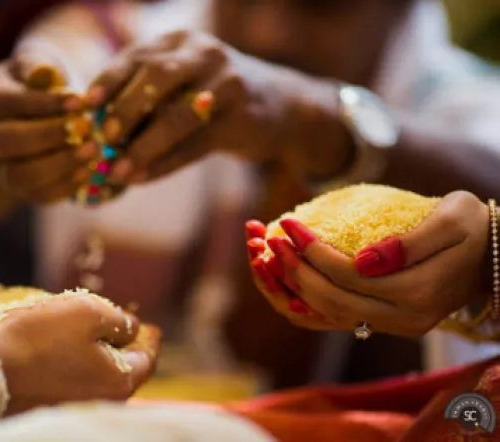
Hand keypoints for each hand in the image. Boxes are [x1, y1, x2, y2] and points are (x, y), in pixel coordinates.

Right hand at [0, 39, 96, 203]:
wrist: (17, 119)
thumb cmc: (28, 85)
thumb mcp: (28, 67)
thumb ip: (36, 66)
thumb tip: (47, 72)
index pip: (12, 103)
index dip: (48, 103)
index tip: (82, 100)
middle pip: (11, 142)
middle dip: (52, 135)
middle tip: (87, 127)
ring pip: (23, 176)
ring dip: (61, 164)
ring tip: (94, 149)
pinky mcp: (17, 190)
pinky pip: (38, 195)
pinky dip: (66, 186)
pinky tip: (89, 169)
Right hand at [0, 293, 160, 415]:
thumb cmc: (39, 338)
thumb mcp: (87, 313)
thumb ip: (118, 320)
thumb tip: (132, 327)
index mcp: (119, 383)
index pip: (147, 360)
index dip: (148, 338)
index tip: (149, 327)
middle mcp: (100, 402)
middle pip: (122, 371)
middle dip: (122, 346)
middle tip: (119, 326)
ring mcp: (73, 407)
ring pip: (95, 377)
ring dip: (96, 354)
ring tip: (86, 331)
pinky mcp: (48, 407)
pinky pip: (71, 382)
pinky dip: (73, 365)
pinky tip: (60, 348)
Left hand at [85, 30, 348, 183]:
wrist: (280, 105)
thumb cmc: (214, 96)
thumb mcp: (183, 80)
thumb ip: (146, 94)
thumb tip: (97, 128)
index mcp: (181, 41)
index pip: (136, 56)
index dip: (106, 81)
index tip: (83, 106)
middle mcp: (204, 54)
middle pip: (155, 77)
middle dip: (123, 110)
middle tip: (102, 138)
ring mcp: (227, 84)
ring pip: (177, 115)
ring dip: (144, 146)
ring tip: (118, 169)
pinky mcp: (242, 118)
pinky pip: (197, 145)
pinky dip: (166, 163)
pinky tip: (143, 178)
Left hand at [246, 191, 489, 336]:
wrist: (488, 257)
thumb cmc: (471, 228)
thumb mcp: (453, 221)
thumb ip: (410, 243)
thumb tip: (363, 261)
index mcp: (419, 293)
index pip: (349, 276)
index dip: (313, 252)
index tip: (289, 224)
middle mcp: (402, 319)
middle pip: (330, 300)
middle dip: (293, 269)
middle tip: (268, 238)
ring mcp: (391, 325)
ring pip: (326, 316)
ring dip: (288, 288)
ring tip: (262, 257)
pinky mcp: (381, 322)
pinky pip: (332, 320)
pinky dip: (302, 303)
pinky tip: (279, 282)